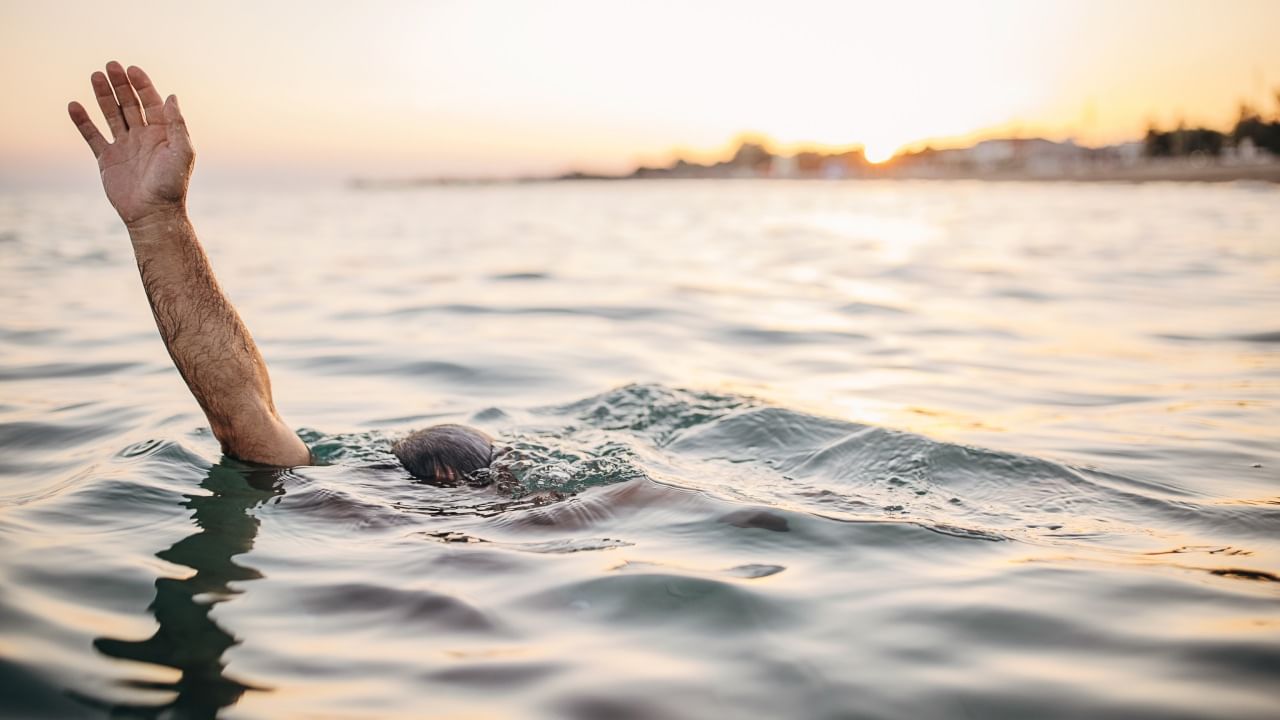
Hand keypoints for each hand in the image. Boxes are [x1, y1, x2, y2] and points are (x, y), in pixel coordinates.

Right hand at [68, 62, 193, 227]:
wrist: (153, 214)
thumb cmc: (172, 185)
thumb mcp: (182, 152)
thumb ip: (177, 125)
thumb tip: (171, 96)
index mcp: (163, 133)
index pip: (151, 102)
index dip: (142, 85)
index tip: (131, 70)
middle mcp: (143, 136)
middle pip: (130, 104)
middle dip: (121, 85)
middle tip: (110, 66)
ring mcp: (124, 146)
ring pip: (112, 115)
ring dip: (103, 96)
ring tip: (95, 76)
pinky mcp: (107, 159)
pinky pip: (92, 135)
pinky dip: (83, 121)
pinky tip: (74, 105)